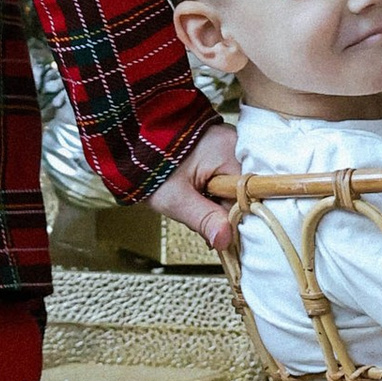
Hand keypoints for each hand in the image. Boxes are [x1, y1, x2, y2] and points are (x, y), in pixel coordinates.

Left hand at [144, 115, 240, 253]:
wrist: (135, 139)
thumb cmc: (153, 166)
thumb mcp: (176, 198)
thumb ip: (203, 218)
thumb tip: (226, 240)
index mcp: (230, 150)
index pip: (246, 195)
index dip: (233, 218)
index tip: (220, 235)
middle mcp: (235, 144)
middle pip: (242, 190)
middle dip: (223, 210)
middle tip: (200, 217)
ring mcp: (229, 145)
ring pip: (234, 187)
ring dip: (218, 202)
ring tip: (195, 203)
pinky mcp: (221, 150)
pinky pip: (228, 178)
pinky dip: (215, 192)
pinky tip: (199, 194)